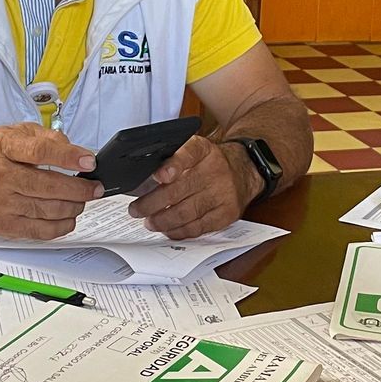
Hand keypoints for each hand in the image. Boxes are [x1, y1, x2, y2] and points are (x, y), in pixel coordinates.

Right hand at [0, 124, 98, 238]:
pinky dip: (61, 226)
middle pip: (48, 186)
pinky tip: (69, 217)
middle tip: (94, 187)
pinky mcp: (3, 226)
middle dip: (79, 189)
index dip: (68, 157)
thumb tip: (71, 149)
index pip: (39, 151)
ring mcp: (0, 205)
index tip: (89, 162)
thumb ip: (42, 137)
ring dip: (73, 207)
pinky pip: (40, 231)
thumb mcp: (10, 135)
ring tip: (82, 200)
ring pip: (48, 211)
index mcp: (2, 148)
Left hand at [128, 137, 254, 239]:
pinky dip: (179, 231)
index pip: (188, 153)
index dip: (172, 165)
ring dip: (162, 220)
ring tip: (150, 222)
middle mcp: (215, 170)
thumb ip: (170, 158)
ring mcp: (222, 193)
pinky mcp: (226, 213)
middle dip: (152, 203)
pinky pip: (198, 227)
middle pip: (179, 190)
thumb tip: (141, 177)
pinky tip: (168, 229)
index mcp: (203, 150)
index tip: (159, 176)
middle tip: (136, 210)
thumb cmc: (209, 163)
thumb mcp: (194, 150)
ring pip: (186, 212)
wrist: (244, 170)